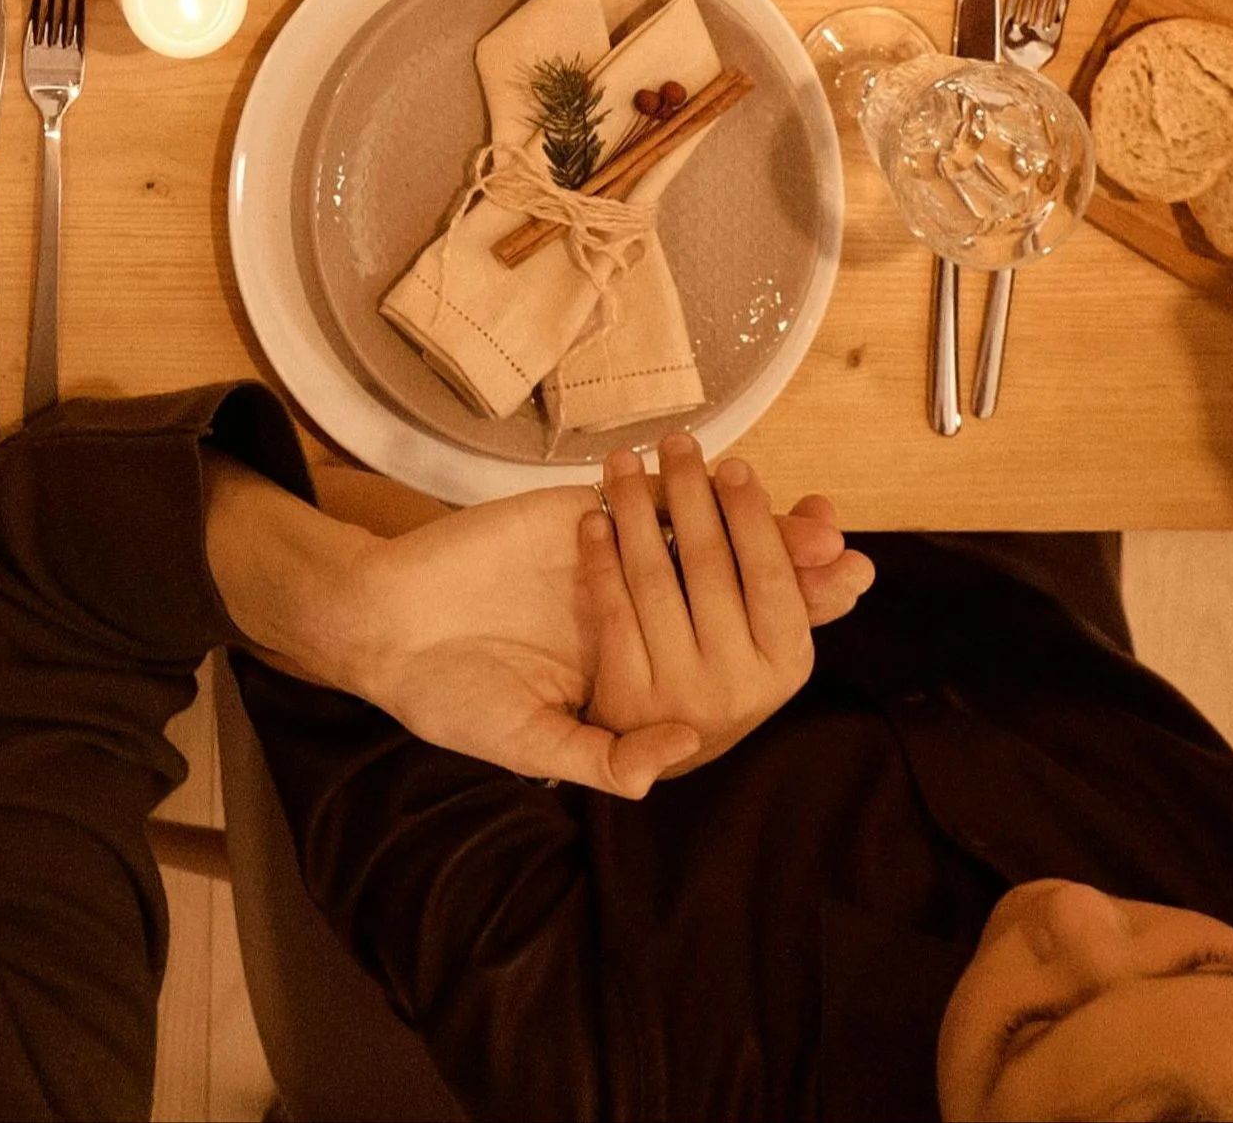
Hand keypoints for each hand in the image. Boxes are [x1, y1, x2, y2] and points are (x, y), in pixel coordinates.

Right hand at [294, 446, 862, 794]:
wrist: (384, 626)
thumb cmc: (454, 699)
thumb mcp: (529, 742)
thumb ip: (599, 755)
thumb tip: (677, 755)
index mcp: (640, 675)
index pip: (729, 650)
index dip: (786, 623)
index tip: (841, 600)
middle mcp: (642, 617)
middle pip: (734, 586)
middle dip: (795, 569)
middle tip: (848, 559)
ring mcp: (615, 564)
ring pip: (701, 535)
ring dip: (759, 521)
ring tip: (816, 521)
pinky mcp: (580, 520)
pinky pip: (642, 500)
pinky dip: (681, 486)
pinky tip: (727, 475)